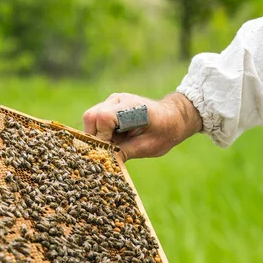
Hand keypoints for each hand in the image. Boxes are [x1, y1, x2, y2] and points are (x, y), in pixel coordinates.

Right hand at [83, 92, 201, 161]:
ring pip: (90, 119)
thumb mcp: (146, 147)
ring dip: (98, 135)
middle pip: (90, 117)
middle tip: (110, 149)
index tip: (111, 149)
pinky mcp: (110, 107)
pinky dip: (101, 133)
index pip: (101, 118)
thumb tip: (106, 162)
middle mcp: (117, 100)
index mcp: (129, 107)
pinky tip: (115, 140)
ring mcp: (112, 102)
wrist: (173, 118)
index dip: (101, 137)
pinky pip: (96, 121)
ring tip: (114, 144)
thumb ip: (125, 152)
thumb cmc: (164, 132)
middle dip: (95, 137)